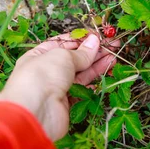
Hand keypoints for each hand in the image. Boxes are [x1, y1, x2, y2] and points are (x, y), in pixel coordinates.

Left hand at [0, 33, 118, 140]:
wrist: (36, 112)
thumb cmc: (42, 76)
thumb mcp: (62, 56)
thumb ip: (81, 53)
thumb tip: (94, 42)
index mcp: (39, 55)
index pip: (63, 43)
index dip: (81, 39)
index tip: (98, 36)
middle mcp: (47, 71)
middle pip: (74, 58)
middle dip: (93, 52)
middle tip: (113, 46)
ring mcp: (56, 87)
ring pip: (80, 74)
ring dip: (97, 65)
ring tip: (114, 57)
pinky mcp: (66, 103)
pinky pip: (82, 90)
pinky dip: (93, 82)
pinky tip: (106, 74)